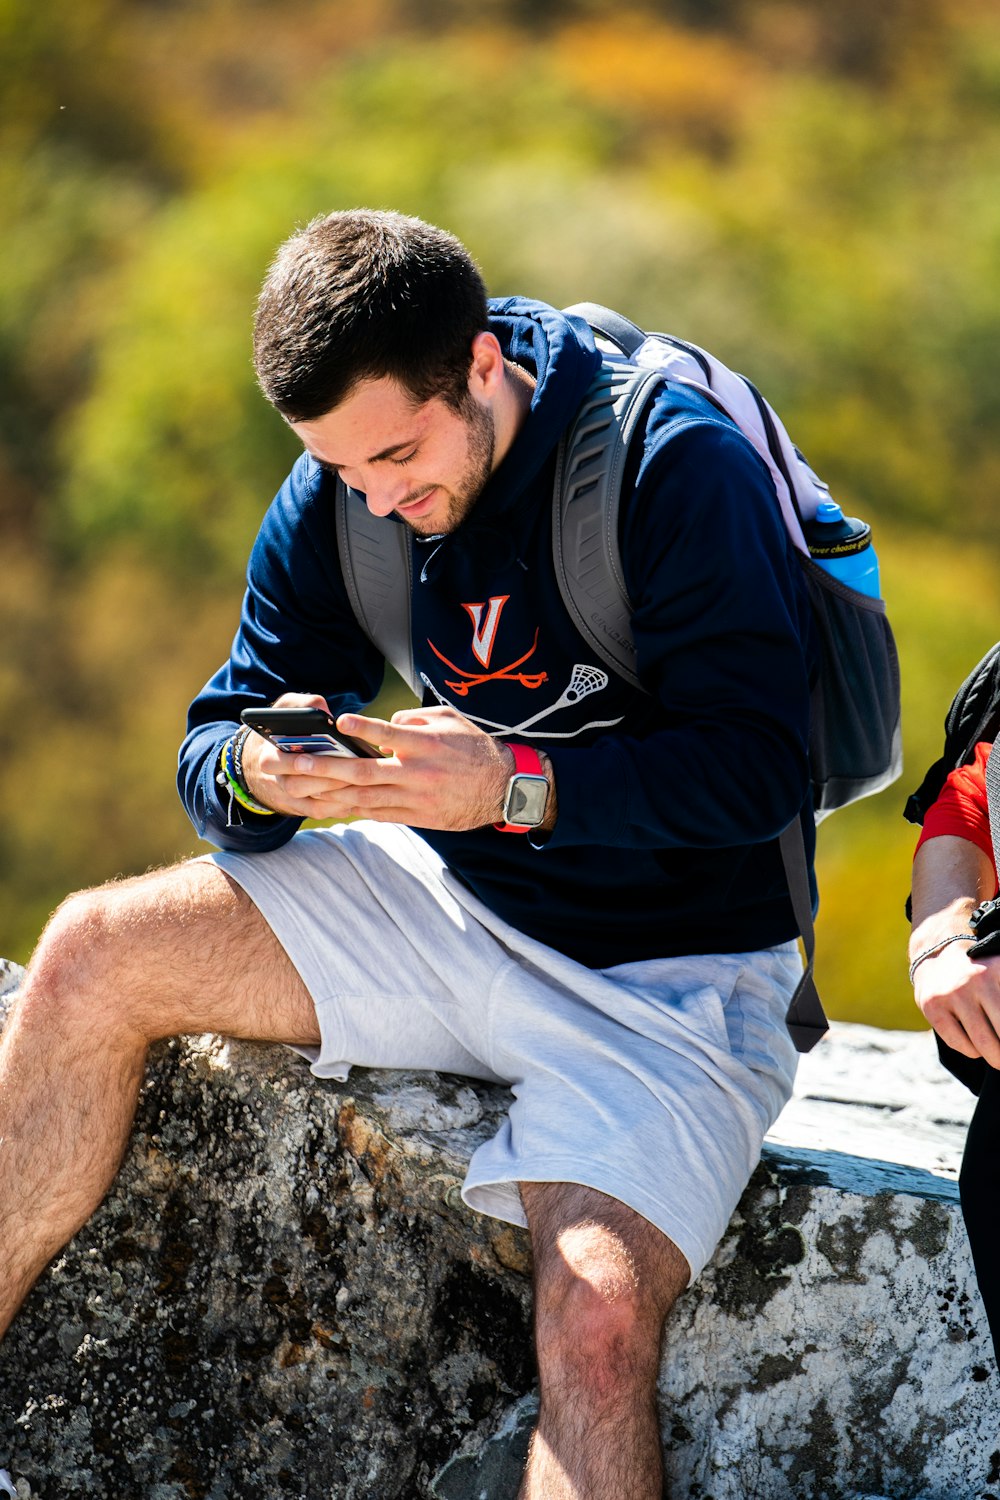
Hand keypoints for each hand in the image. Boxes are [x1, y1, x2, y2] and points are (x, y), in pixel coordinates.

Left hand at [244, 699, 544, 831]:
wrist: (503, 788)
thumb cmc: (473, 748)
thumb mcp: (449, 720)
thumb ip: (414, 719)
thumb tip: (386, 724)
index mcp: (424, 744)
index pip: (387, 734)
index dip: (362, 727)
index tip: (337, 721)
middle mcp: (415, 773)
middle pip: (360, 771)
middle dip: (320, 768)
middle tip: (288, 763)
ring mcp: (413, 798)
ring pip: (360, 797)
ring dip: (323, 794)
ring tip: (293, 789)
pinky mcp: (414, 815)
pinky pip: (374, 813)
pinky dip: (347, 809)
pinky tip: (322, 806)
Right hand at [912, 940, 999, 1067]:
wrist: (937, 954)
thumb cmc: (978, 972)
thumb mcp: (998, 974)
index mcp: (997, 970)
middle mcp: (975, 981)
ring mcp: (952, 994)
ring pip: (981, 1042)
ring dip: (994, 1057)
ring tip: (997, 1058)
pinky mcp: (933, 1007)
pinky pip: (957, 1043)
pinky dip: (971, 1052)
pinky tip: (976, 1048)